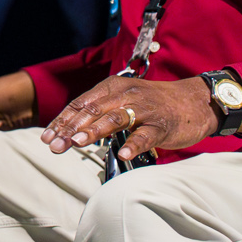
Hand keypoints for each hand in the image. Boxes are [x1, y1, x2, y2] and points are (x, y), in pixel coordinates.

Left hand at [42, 75, 218, 160]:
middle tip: (56, 145)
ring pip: (116, 119)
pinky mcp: (162, 125)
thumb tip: (67, 130)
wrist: (194, 102)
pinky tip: (122, 153)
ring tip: (79, 143)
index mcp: (112, 88)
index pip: (80, 103)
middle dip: (71, 129)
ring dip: (95, 131)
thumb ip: (98, 111)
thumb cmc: (152, 104)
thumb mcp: (122, 100)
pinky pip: (145, 135)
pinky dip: (133, 144)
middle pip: (93, 111)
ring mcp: (145, 110)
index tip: (47, 137)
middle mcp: (126, 95)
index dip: (62, 120)